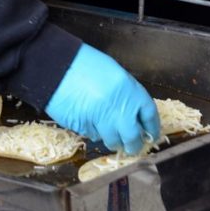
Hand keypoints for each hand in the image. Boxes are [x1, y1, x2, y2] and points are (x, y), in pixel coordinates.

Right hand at [45, 43, 159, 153]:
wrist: (57, 65)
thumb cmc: (85, 64)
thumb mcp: (114, 73)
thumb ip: (126, 93)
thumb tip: (134, 114)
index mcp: (129, 90)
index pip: (149, 114)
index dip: (152, 127)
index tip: (151, 134)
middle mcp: (117, 108)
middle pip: (132, 137)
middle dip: (133, 145)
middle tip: (131, 146)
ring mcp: (100, 120)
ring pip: (112, 141)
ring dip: (112, 140)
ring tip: (108, 133)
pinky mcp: (83, 127)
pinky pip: (93, 135)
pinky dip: (94, 132)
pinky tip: (89, 120)